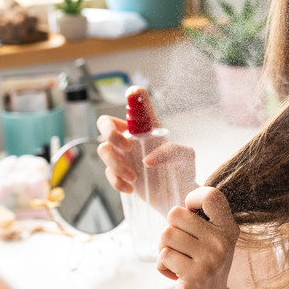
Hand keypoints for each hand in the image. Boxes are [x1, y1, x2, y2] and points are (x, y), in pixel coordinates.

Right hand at [96, 87, 197, 211]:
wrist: (180, 194)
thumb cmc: (183, 169)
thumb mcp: (185, 156)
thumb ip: (172, 151)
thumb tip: (148, 160)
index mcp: (147, 126)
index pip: (136, 105)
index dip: (132, 96)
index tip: (132, 94)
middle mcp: (131, 137)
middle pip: (105, 123)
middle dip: (110, 133)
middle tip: (127, 147)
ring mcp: (122, 155)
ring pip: (103, 149)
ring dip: (115, 164)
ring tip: (134, 178)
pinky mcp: (119, 173)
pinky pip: (108, 173)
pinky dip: (116, 181)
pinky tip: (131, 188)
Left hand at [158, 187, 238, 288]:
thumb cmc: (202, 272)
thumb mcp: (212, 244)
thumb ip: (203, 222)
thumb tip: (182, 203)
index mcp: (229, 229)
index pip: (211, 196)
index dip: (192, 199)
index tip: (190, 214)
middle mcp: (223, 242)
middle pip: (176, 214)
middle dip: (170, 231)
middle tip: (180, 250)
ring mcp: (211, 259)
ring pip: (166, 234)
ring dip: (164, 250)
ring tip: (177, 263)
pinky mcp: (195, 275)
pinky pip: (163, 255)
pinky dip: (162, 266)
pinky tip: (175, 277)